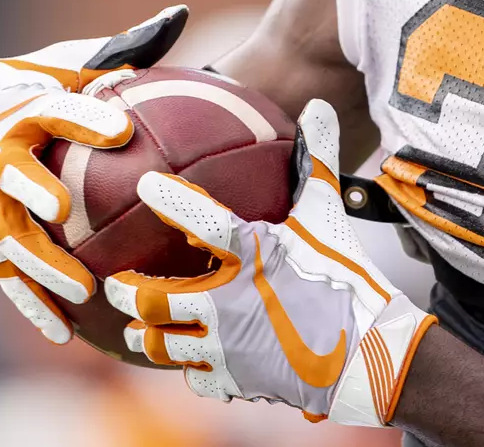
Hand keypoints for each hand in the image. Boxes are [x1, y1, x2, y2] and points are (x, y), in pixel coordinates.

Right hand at [0, 6, 188, 342]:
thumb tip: (178, 14)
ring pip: (6, 239)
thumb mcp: (78, 62)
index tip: (119, 127)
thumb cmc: (40, 86)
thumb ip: (127, 47)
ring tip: (79, 287)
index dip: (84, 117)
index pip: (54, 110)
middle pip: (12, 180)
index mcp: (26, 113)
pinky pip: (9, 277)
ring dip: (38, 263)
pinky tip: (66, 333)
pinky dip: (32, 305)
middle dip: (34, 194)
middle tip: (65, 210)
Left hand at [105, 99, 435, 425]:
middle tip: (114, 283)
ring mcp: (228, 344)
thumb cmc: (349, 276)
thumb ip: (319, 159)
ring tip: (136, 328)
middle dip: (125, 293)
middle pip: (152, 301)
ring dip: (144, 335)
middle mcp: (230, 300)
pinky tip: (186, 359)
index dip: (169, 199)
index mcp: (252, 253)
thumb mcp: (331, 214)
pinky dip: (188, 366)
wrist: (369, 352)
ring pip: (161, 344)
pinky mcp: (236, 378)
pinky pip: (195, 375)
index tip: (146, 184)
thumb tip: (319, 105)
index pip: (200, 218)